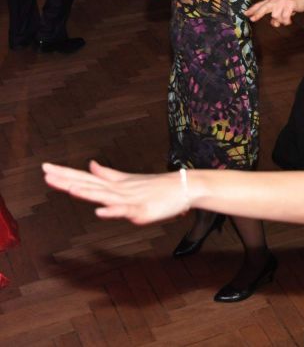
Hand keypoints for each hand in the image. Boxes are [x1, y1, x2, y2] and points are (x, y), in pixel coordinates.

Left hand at [43, 161, 189, 223]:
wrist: (185, 187)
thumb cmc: (158, 186)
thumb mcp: (129, 180)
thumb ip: (108, 174)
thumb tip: (90, 165)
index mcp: (114, 184)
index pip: (85, 178)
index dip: (65, 174)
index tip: (45, 168)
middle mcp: (119, 190)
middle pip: (90, 184)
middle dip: (68, 180)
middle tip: (47, 173)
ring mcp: (130, 200)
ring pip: (105, 196)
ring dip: (87, 192)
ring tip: (69, 188)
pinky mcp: (142, 211)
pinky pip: (126, 212)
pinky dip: (113, 211)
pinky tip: (101, 211)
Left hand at [244, 0, 303, 26]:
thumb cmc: (289, 5)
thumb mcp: (280, 10)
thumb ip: (275, 17)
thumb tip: (274, 23)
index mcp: (271, 0)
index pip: (260, 5)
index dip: (253, 9)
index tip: (245, 14)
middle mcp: (275, 0)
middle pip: (264, 7)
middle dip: (258, 14)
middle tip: (252, 19)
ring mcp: (282, 1)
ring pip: (276, 15)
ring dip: (280, 21)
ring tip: (285, 21)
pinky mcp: (290, 4)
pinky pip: (285, 17)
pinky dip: (286, 21)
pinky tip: (289, 21)